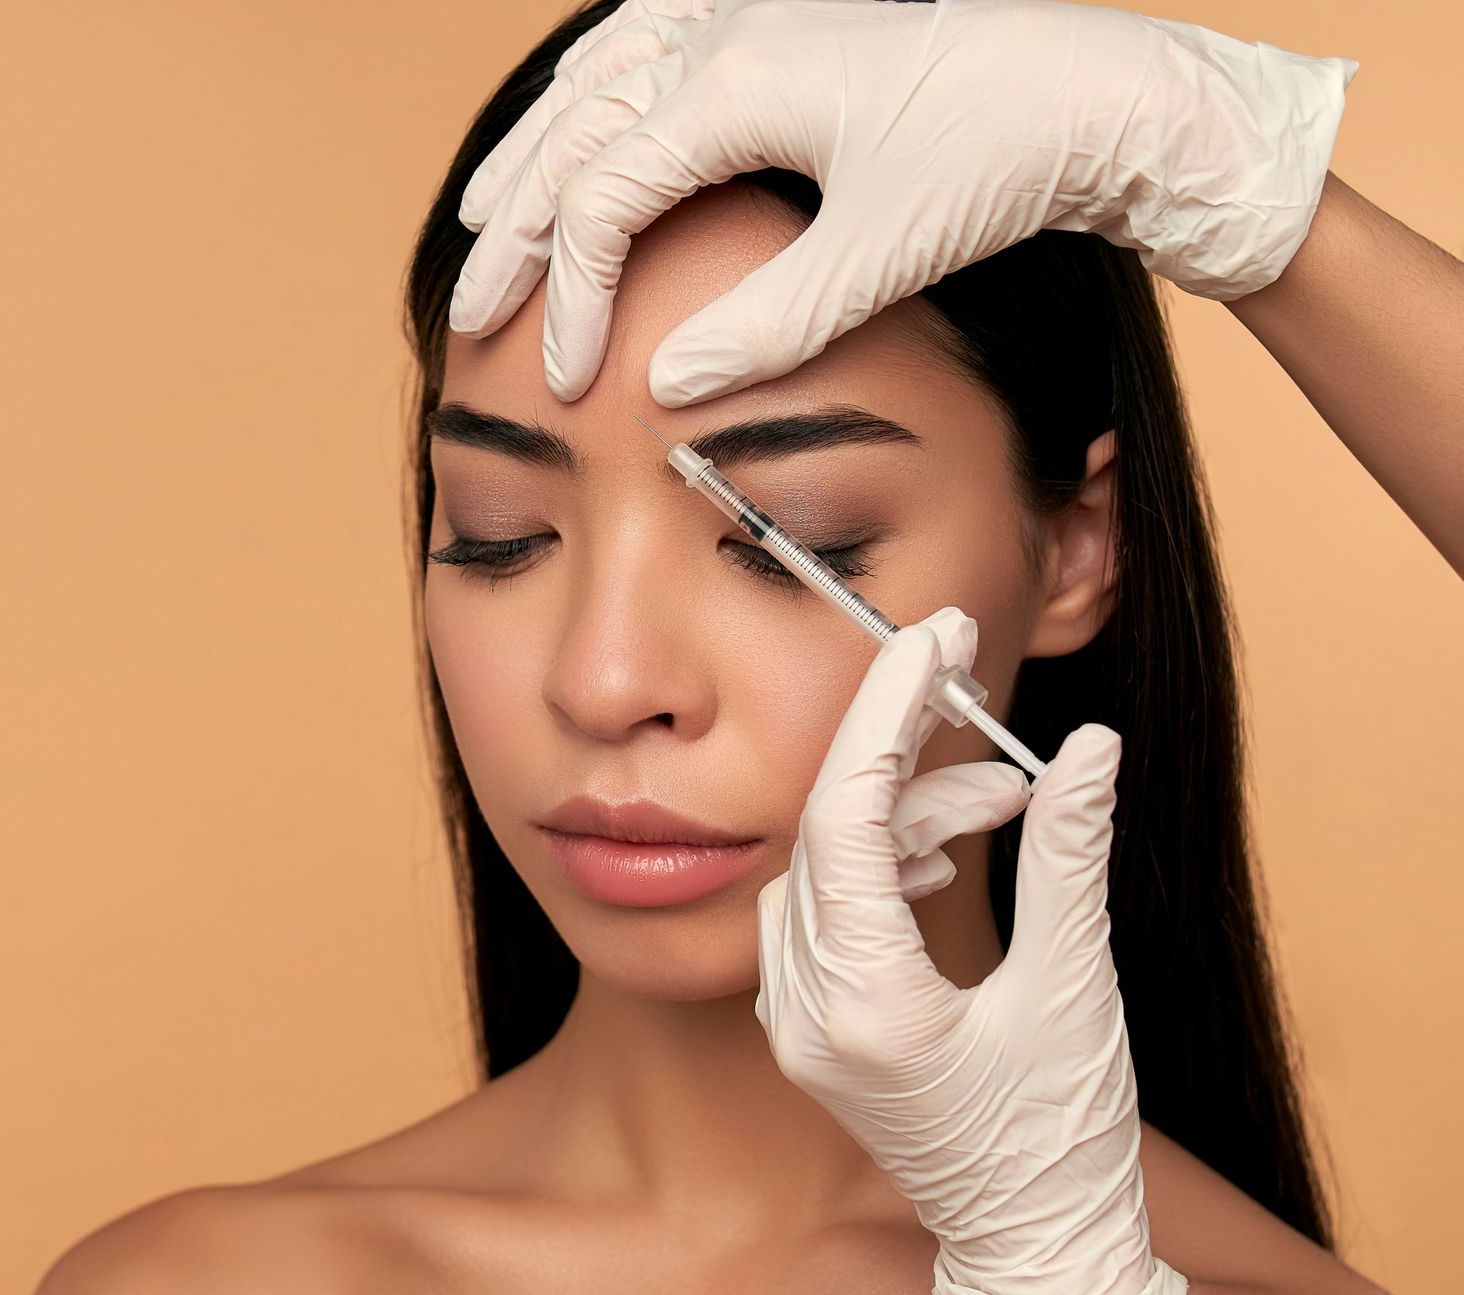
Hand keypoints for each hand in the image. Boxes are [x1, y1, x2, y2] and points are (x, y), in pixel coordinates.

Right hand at [449, 0, 1356, 406]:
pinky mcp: (779, 26)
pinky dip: (595, 97)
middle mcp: (726, 30)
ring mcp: (749, 15)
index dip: (566, 293)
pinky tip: (579, 122)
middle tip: (469, 307)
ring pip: (599, 79)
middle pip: (577, 132)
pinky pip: (647, 46)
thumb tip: (664, 380)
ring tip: (484, 216)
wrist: (1097, 90)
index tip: (559, 376)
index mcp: (739, 80)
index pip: (606, 197)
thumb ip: (769, 321)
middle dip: (513, 227)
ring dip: (536, 152)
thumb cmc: (1002, 157)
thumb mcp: (883, 252)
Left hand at [753, 606, 1185, 1294]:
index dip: (887, 714)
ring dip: (905, 811)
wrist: (1031, 1239)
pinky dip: (880, 861)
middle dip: (902, 750)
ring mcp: (798, 1021)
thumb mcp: (1076, 988)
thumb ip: (1069, 855)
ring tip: (994, 794)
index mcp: (865, 1005)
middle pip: (831, 831)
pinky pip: (822, 906)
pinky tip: (939, 852)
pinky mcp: (810, 1022)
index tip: (933, 641)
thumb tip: (1088, 749)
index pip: (846, 818)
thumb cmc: (1061, 1137)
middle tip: (967, 689)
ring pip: (826, 863)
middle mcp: (807, 1012)